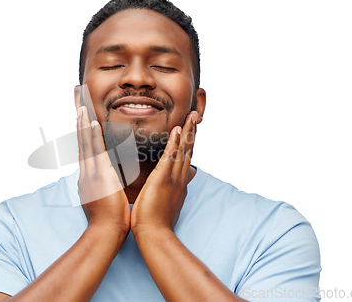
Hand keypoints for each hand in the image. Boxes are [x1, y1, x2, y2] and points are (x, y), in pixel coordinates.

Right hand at [76, 106, 130, 234]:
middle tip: (77, 103)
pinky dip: (91, 136)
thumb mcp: (104, 198)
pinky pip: (94, 151)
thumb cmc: (109, 219)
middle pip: (81, 142)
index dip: (83, 132)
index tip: (83, 118)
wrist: (106, 233)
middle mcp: (86, 172)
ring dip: (83, 124)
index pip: (85, 150)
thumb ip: (105, 185)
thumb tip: (109, 179)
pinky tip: (91, 123)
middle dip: (79, 123)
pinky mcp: (98, 175)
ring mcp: (90, 173)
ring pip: (85, 143)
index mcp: (88, 177)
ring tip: (81, 107)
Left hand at [131, 111, 198, 237]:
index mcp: (179, 182)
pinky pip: (170, 157)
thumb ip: (178, 187)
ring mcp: (173, 178)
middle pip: (188, 150)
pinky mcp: (163, 180)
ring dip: (188, 132)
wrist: (155, 235)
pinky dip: (175, 143)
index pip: (186, 157)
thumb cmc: (158, 220)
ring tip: (192, 116)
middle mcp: (180, 178)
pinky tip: (178, 129)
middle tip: (196, 114)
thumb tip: (187, 177)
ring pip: (183, 150)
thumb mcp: (171, 201)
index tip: (192, 127)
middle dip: (193, 131)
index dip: (189, 141)